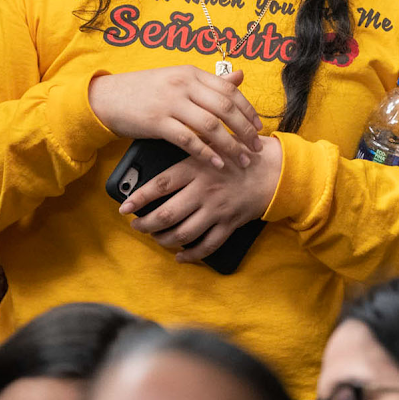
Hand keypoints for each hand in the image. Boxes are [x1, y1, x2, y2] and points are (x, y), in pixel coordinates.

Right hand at [88, 65, 263, 169]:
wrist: (106, 98)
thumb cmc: (145, 90)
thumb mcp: (178, 79)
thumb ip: (209, 82)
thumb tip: (240, 76)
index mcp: (191, 73)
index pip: (229, 91)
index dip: (248, 110)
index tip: (259, 127)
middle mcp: (184, 85)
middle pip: (225, 108)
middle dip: (245, 130)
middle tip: (257, 148)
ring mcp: (170, 102)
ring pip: (211, 125)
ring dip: (231, 145)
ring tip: (242, 160)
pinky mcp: (157, 121)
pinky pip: (188, 139)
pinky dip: (206, 153)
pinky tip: (217, 163)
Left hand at [117, 136, 281, 262]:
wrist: (275, 170)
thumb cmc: (240, 154)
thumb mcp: (213, 144)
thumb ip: (190, 147)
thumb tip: (163, 153)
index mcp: (196, 168)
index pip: (160, 185)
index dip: (138, 198)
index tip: (124, 208)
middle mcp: (204, 191)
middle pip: (167, 214)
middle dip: (146, 225)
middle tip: (137, 226)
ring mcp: (217, 210)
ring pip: (183, 233)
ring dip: (164, 240)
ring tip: (155, 238)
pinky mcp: (229, 223)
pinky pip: (207, 245)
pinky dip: (191, 254)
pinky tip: (180, 255)